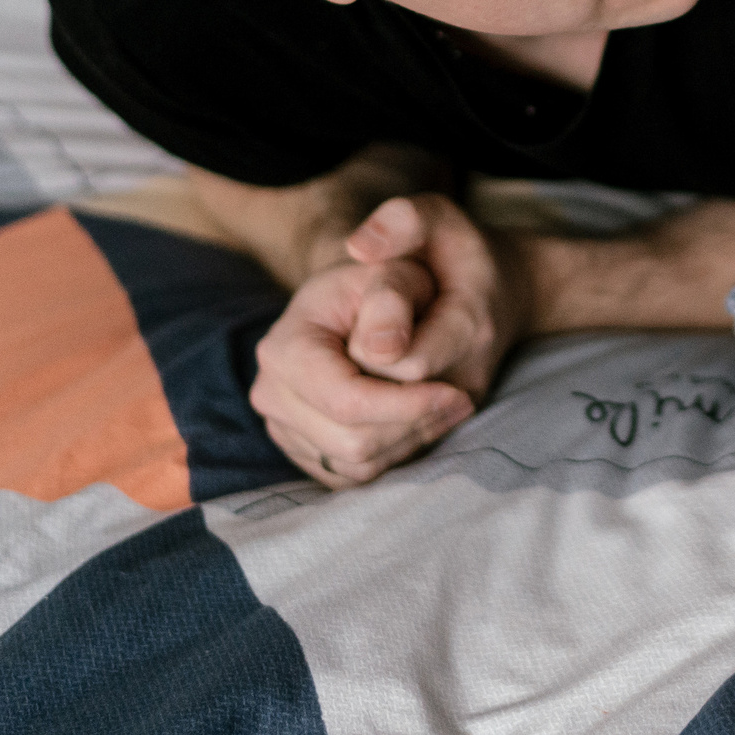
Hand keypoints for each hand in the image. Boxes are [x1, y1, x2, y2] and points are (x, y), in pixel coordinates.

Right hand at [248, 192, 525, 488]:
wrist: (391, 292)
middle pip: (353, 441)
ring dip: (412, 437)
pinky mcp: (308, 449)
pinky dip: (397, 450)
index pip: (345, 401)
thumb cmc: (404, 269)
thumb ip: (394, 292)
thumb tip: (381, 347)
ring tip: (446, 398)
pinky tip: (421, 414)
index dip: (407, 405)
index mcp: (285, 345)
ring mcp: (285, 425)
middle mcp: (272, 391)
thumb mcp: (408, 259)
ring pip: (359, 463)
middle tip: (462, 395)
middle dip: (415, 424)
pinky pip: (359, 475)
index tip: (458, 393)